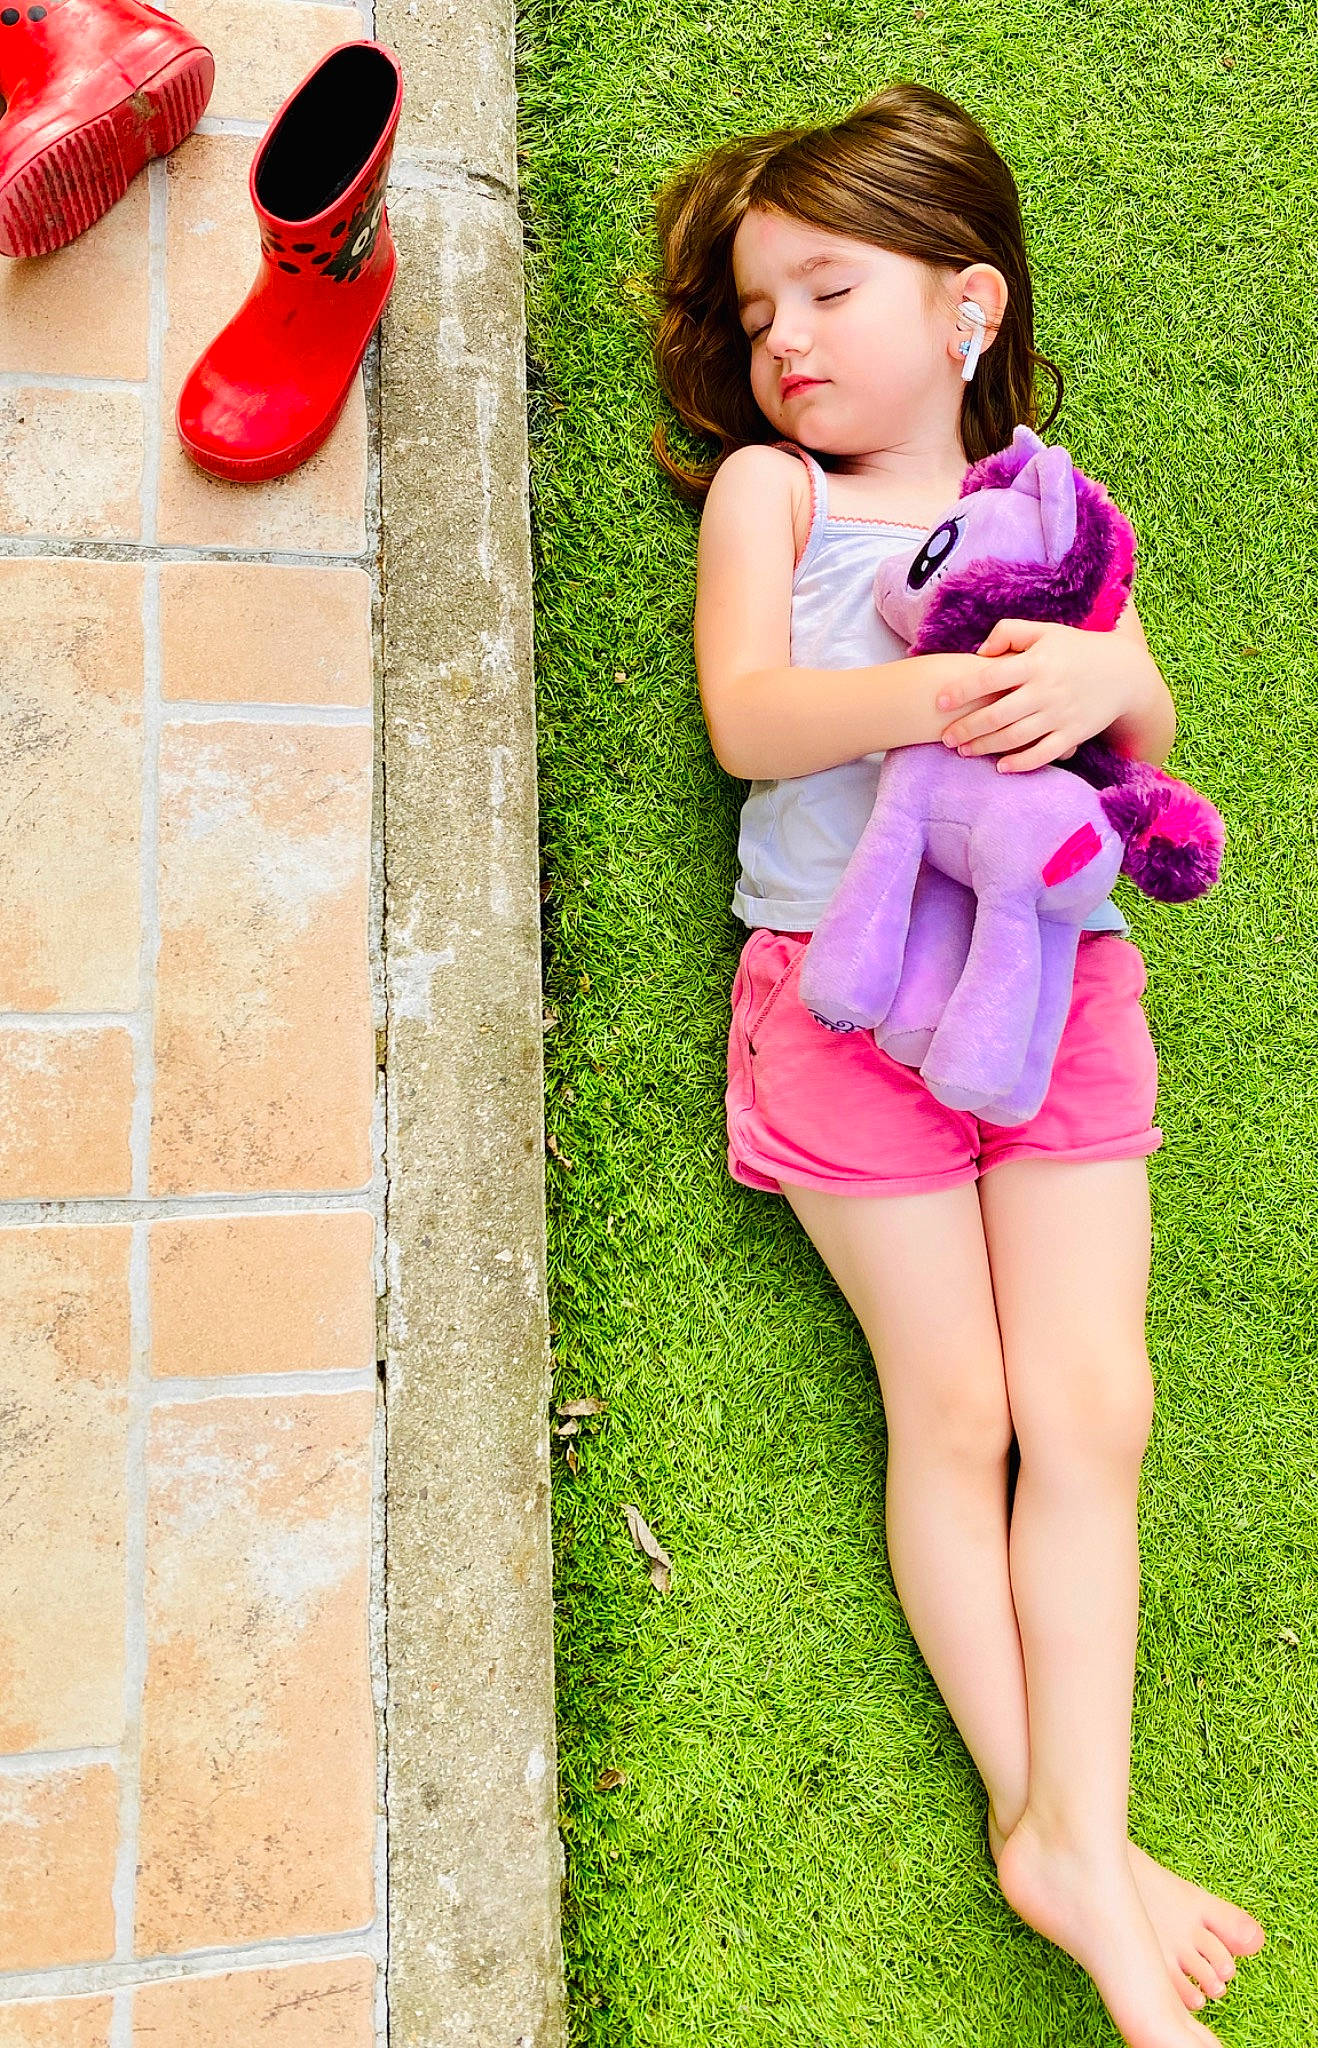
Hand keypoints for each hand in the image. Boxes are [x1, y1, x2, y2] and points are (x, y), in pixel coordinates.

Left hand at [934, 618, 1142, 771]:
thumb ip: (1009, 633)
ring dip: (985, 747)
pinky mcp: (1073, 735)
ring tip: (963, 751)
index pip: (990, 677)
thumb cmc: (1076, 650)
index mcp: (1036, 663)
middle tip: (945, 738)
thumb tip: (979, 654)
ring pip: (1015, 737)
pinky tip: (1001, 767)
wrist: (1124, 672)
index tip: (940, 702)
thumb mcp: (1045, 631)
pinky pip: (1043, 754)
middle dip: (967, 729)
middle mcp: (1046, 690)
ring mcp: (1060, 715)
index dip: (962, 691)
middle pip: (997, 714)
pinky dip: (1021, 763)